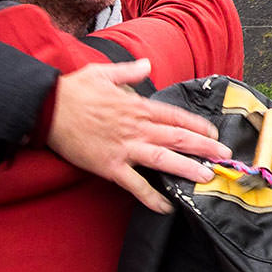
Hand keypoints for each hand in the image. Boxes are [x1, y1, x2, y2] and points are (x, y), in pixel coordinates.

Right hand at [47, 59, 224, 214]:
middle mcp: (136, 127)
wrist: (47, 108)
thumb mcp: (103, 73)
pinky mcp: (110, 166)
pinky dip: (152, 197)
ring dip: (187, 169)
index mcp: (136, 106)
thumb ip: (129, 72)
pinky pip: (135, 185)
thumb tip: (146, 64)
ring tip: (207, 177)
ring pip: (163, 160)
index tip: (213, 133)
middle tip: (224, 156)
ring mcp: (124, 148)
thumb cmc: (73, 90)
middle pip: (177, 138)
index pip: (174, 116)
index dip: (197, 125)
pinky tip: (166, 207)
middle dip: (204, 147)